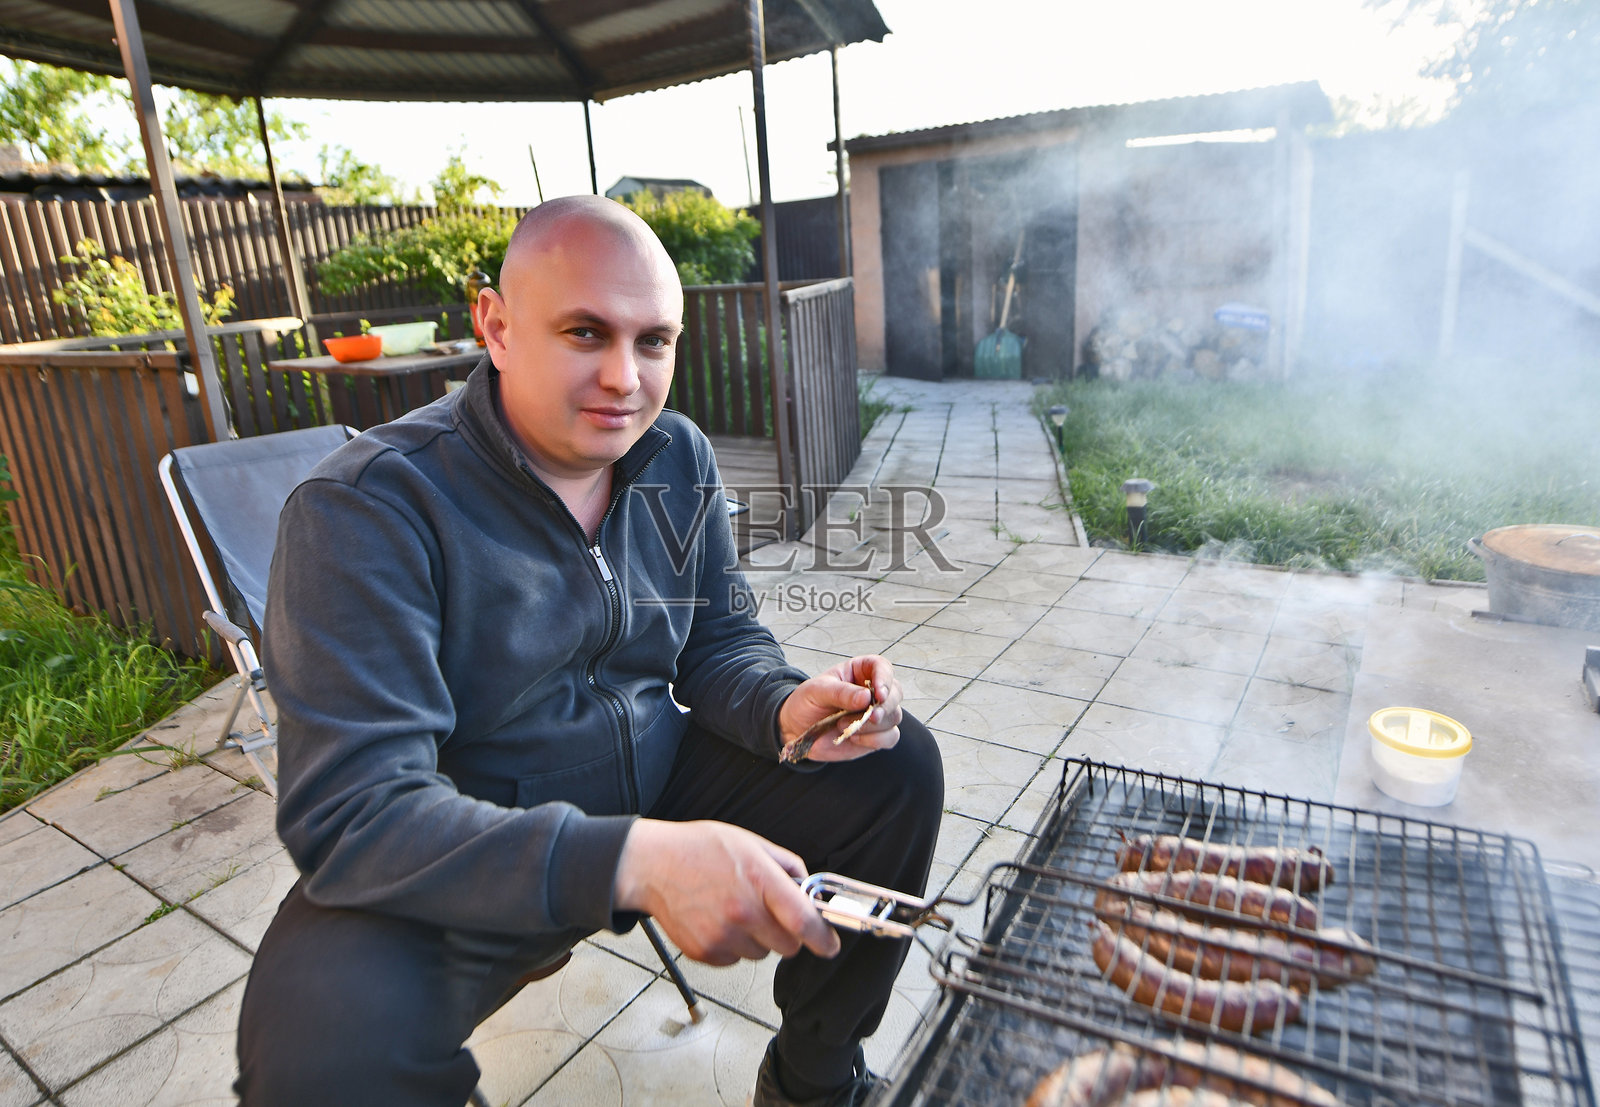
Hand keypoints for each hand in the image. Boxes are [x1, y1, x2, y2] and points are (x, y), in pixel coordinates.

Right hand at [613, 819, 839, 965]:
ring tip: (735, 911)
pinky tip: (718, 921)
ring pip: (761, 954)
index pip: (803, 921)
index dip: (822, 938)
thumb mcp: (750, 842)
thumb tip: (807, 889)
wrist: (652, 865)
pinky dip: (733, 946)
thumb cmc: (698, 849)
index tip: (829, 945)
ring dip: (757, 939)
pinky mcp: (705, 952)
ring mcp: (722, 935)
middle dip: (787, 934)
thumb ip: (785, 865)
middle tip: (770, 915)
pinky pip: (735, 960)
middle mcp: (742, 911)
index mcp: (758, 879)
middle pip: (787, 946)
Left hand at [778, 654, 903, 763]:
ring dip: (874, 725)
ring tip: (844, 726)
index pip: (883, 667)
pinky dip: (876, 740)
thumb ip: (841, 692)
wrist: (796, 729)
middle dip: (885, 706)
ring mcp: (877, 714)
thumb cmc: (807, 702)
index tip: (878, 693)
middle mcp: (873, 692)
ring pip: (894, 716)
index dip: (885, 678)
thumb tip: (866, 697)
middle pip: (895, 693)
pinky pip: (890, 737)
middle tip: (869, 715)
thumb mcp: (816, 691)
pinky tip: (855, 738)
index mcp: (861, 672)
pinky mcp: (875, 736)